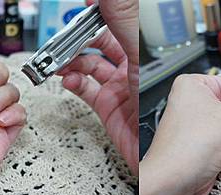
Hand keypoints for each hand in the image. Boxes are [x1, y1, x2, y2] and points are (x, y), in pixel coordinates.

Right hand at [58, 0, 138, 174]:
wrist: (154, 154)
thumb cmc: (160, 110)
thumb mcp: (138, 57)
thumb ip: (122, 22)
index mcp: (140, 51)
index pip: (114, 25)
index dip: (96, 16)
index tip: (82, 8)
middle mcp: (128, 67)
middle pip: (96, 45)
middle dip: (77, 40)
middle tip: (62, 39)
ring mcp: (116, 87)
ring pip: (86, 66)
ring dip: (70, 61)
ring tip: (60, 61)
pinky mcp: (106, 107)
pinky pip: (84, 89)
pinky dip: (72, 82)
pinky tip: (68, 79)